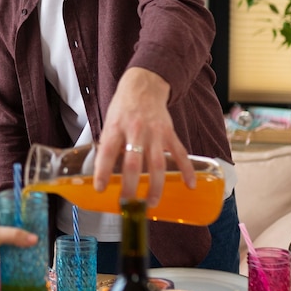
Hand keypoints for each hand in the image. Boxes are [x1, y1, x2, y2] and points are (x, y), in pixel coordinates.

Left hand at [0, 207, 37, 290]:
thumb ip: (15, 236)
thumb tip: (35, 239)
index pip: (11, 210)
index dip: (24, 214)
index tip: (38, 219)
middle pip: (12, 223)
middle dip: (24, 229)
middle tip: (40, 233)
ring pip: (9, 236)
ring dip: (20, 240)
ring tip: (36, 244)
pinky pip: (6, 247)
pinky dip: (14, 250)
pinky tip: (24, 254)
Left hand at [94, 67, 195, 206]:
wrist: (144, 86)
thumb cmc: (123, 107)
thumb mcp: (109, 123)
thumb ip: (109, 146)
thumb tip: (104, 173)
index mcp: (116, 128)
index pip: (107, 152)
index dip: (102, 172)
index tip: (101, 189)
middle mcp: (135, 130)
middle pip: (133, 162)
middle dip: (130, 186)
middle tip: (128, 204)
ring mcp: (155, 132)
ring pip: (156, 163)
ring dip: (155, 185)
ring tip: (152, 203)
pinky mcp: (169, 133)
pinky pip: (180, 153)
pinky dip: (186, 169)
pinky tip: (189, 185)